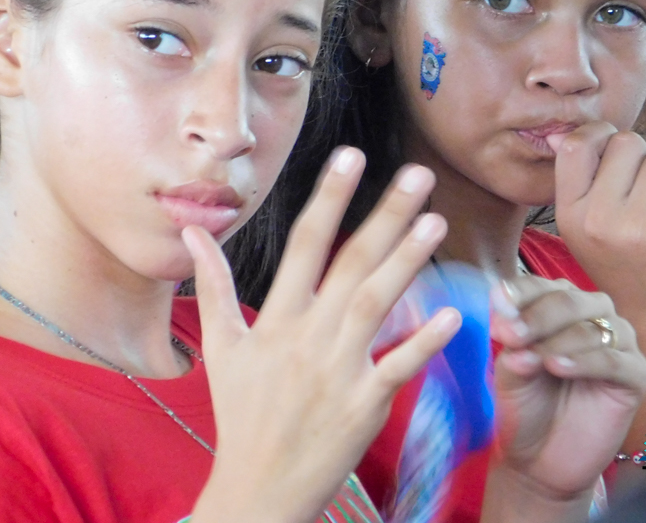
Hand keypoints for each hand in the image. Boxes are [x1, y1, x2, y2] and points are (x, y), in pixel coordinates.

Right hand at [184, 147, 462, 522]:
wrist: (257, 489)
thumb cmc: (241, 414)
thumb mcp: (220, 348)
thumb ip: (212, 286)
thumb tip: (193, 233)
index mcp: (276, 319)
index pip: (306, 244)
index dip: (329, 197)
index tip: (352, 155)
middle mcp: (308, 336)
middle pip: (350, 263)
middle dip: (385, 215)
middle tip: (418, 175)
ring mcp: (337, 371)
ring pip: (376, 304)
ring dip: (407, 261)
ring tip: (435, 223)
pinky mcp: (364, 406)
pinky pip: (398, 368)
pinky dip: (422, 341)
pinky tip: (452, 313)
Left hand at [484, 275, 645, 509]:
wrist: (540, 461)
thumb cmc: (525, 407)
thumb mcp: (509, 371)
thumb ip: (510, 342)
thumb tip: (505, 313)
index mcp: (558, 306)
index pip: (540, 286)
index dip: (518, 294)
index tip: (497, 307)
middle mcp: (592, 316)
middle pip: (569, 299)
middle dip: (537, 316)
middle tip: (510, 335)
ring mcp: (618, 343)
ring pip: (591, 328)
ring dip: (557, 341)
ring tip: (531, 361)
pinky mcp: (636, 375)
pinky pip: (614, 360)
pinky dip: (584, 361)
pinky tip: (558, 367)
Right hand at [547, 122, 645, 320]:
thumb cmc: (624, 267)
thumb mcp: (583, 229)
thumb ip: (579, 182)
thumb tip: (565, 132)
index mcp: (570, 215)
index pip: (578, 145)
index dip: (600, 135)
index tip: (613, 154)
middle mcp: (598, 221)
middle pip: (627, 143)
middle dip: (642, 159)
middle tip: (645, 193)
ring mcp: (638, 229)